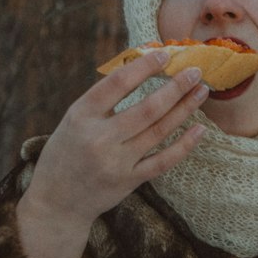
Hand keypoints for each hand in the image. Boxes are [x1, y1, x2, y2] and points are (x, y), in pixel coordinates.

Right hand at [23, 48, 208, 230]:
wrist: (56, 202)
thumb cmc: (65, 154)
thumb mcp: (73, 120)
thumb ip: (102, 101)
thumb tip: (141, 71)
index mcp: (81, 115)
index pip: (118, 83)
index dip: (145, 67)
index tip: (165, 54)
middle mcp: (99, 138)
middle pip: (147, 108)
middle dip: (175, 87)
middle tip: (194, 71)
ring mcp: (116, 162)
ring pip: (159, 131)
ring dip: (184, 109)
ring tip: (201, 91)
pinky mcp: (129, 181)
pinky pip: (163, 161)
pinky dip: (184, 145)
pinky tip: (200, 129)